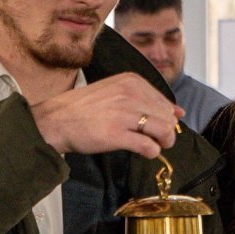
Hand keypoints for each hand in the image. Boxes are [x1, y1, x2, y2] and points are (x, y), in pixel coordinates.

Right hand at [31, 73, 182, 158]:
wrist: (56, 120)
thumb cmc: (84, 109)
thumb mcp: (116, 92)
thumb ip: (146, 99)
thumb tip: (179, 112)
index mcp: (131, 81)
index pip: (164, 102)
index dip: (164, 118)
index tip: (155, 126)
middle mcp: (130, 94)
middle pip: (167, 117)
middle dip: (166, 132)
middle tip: (154, 139)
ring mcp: (124, 114)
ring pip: (164, 131)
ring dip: (162, 143)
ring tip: (152, 145)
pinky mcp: (116, 134)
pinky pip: (149, 146)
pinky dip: (151, 152)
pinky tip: (143, 152)